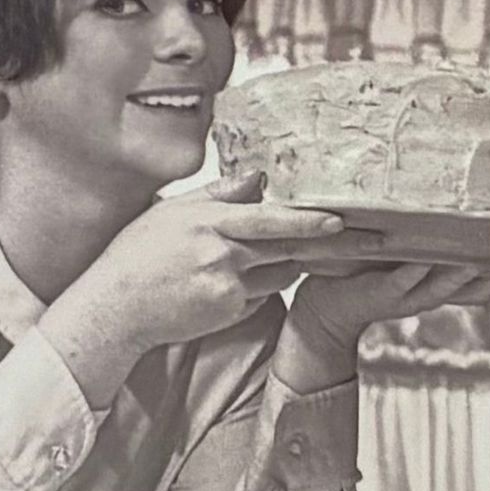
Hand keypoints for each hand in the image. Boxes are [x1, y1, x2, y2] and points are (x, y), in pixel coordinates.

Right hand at [38, 172, 375, 405]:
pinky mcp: (228, 312)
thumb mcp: (175, 212)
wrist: (114, 308)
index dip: (306, 221)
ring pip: (279, 272)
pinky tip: (227, 282)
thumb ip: (220, 194)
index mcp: (208, 222)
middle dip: (335, 245)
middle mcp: (221, 255)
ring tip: (274, 252)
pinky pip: (260, 295)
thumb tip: (259, 178)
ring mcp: (226, 288)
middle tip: (375, 241)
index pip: (268, 220)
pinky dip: (258, 285)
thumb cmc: (138, 253)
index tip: (339, 220)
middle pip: (289, 249)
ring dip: (287, 262)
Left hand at [293, 249, 489, 351]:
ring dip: (468, 272)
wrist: (322, 307)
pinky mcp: (379, 293)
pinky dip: (415, 273)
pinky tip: (427, 259)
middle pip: (480, 287)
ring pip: (446, 287)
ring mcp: (407, 295)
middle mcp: (431, 292)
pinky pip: (401, 284)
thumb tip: (448, 191)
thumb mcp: (402, 248)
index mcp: (441, 282)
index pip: (489, 278)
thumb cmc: (363, 269)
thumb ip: (424, 230)